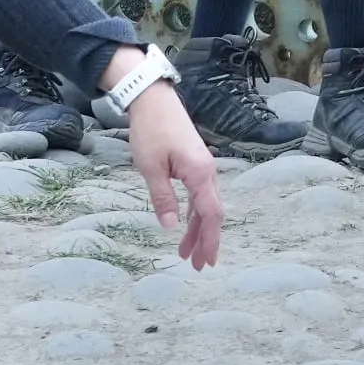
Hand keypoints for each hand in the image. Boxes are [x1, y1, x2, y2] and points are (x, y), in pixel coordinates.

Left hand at [123, 76, 225, 268]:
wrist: (153, 99)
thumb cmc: (151, 131)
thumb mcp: (151, 167)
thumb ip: (163, 198)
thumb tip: (171, 227)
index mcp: (200, 174)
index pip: (210, 214)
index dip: (209, 240)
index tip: (206, 262)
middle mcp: (207, 171)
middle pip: (212, 212)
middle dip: (206, 240)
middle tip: (198, 266)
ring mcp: (202, 166)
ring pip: (206, 204)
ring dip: (198, 228)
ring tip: (187, 253)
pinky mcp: (194, 162)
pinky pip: (200, 194)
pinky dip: (194, 212)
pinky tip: (186, 223)